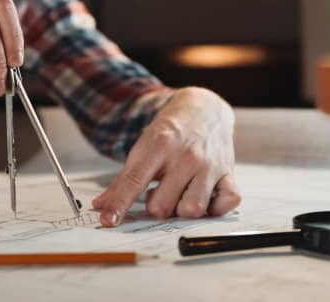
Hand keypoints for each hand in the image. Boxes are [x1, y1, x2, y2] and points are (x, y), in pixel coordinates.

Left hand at [92, 87, 240, 226]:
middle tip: (161, 188)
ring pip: (192, 210)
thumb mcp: (144, 147)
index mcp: (160, 144)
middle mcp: (187, 155)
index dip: (119, 203)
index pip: (135, 180)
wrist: (205, 108)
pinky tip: (205, 196)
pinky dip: (215, 208)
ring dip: (182, 208)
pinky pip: (227, 204)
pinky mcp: (228, 173)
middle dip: (156, 205)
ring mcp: (210, 165)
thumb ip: (124, 180)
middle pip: (162, 206)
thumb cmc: (172, 132)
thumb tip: (101, 207)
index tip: (108, 221)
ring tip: (180, 192)